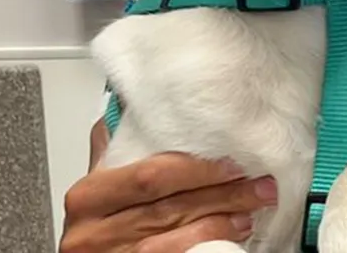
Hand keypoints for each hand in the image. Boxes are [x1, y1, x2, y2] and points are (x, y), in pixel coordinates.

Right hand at [60, 151, 278, 252]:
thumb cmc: (95, 227)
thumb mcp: (96, 190)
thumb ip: (114, 153)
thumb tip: (136, 106)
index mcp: (87, 198)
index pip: (149, 176)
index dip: (195, 169)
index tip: (232, 159)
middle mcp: (95, 233)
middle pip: (171, 207)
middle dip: (222, 192)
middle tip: (259, 182)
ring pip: (179, 237)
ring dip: (223, 220)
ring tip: (252, 207)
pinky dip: (211, 245)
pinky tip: (234, 235)